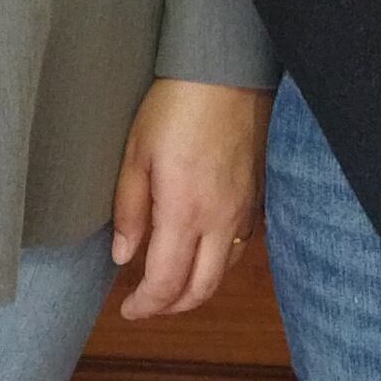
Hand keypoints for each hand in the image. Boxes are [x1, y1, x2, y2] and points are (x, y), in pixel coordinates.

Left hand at [110, 78, 270, 319]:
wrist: (225, 71)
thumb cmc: (175, 106)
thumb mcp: (136, 154)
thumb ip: (130, 210)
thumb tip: (124, 256)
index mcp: (184, 212)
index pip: (167, 283)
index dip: (146, 305)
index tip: (129, 309)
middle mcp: (219, 220)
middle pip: (201, 289)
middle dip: (172, 307)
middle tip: (147, 305)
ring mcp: (242, 210)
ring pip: (224, 271)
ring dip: (197, 288)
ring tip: (171, 285)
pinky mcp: (255, 196)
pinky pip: (239, 246)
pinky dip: (218, 263)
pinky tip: (201, 251)